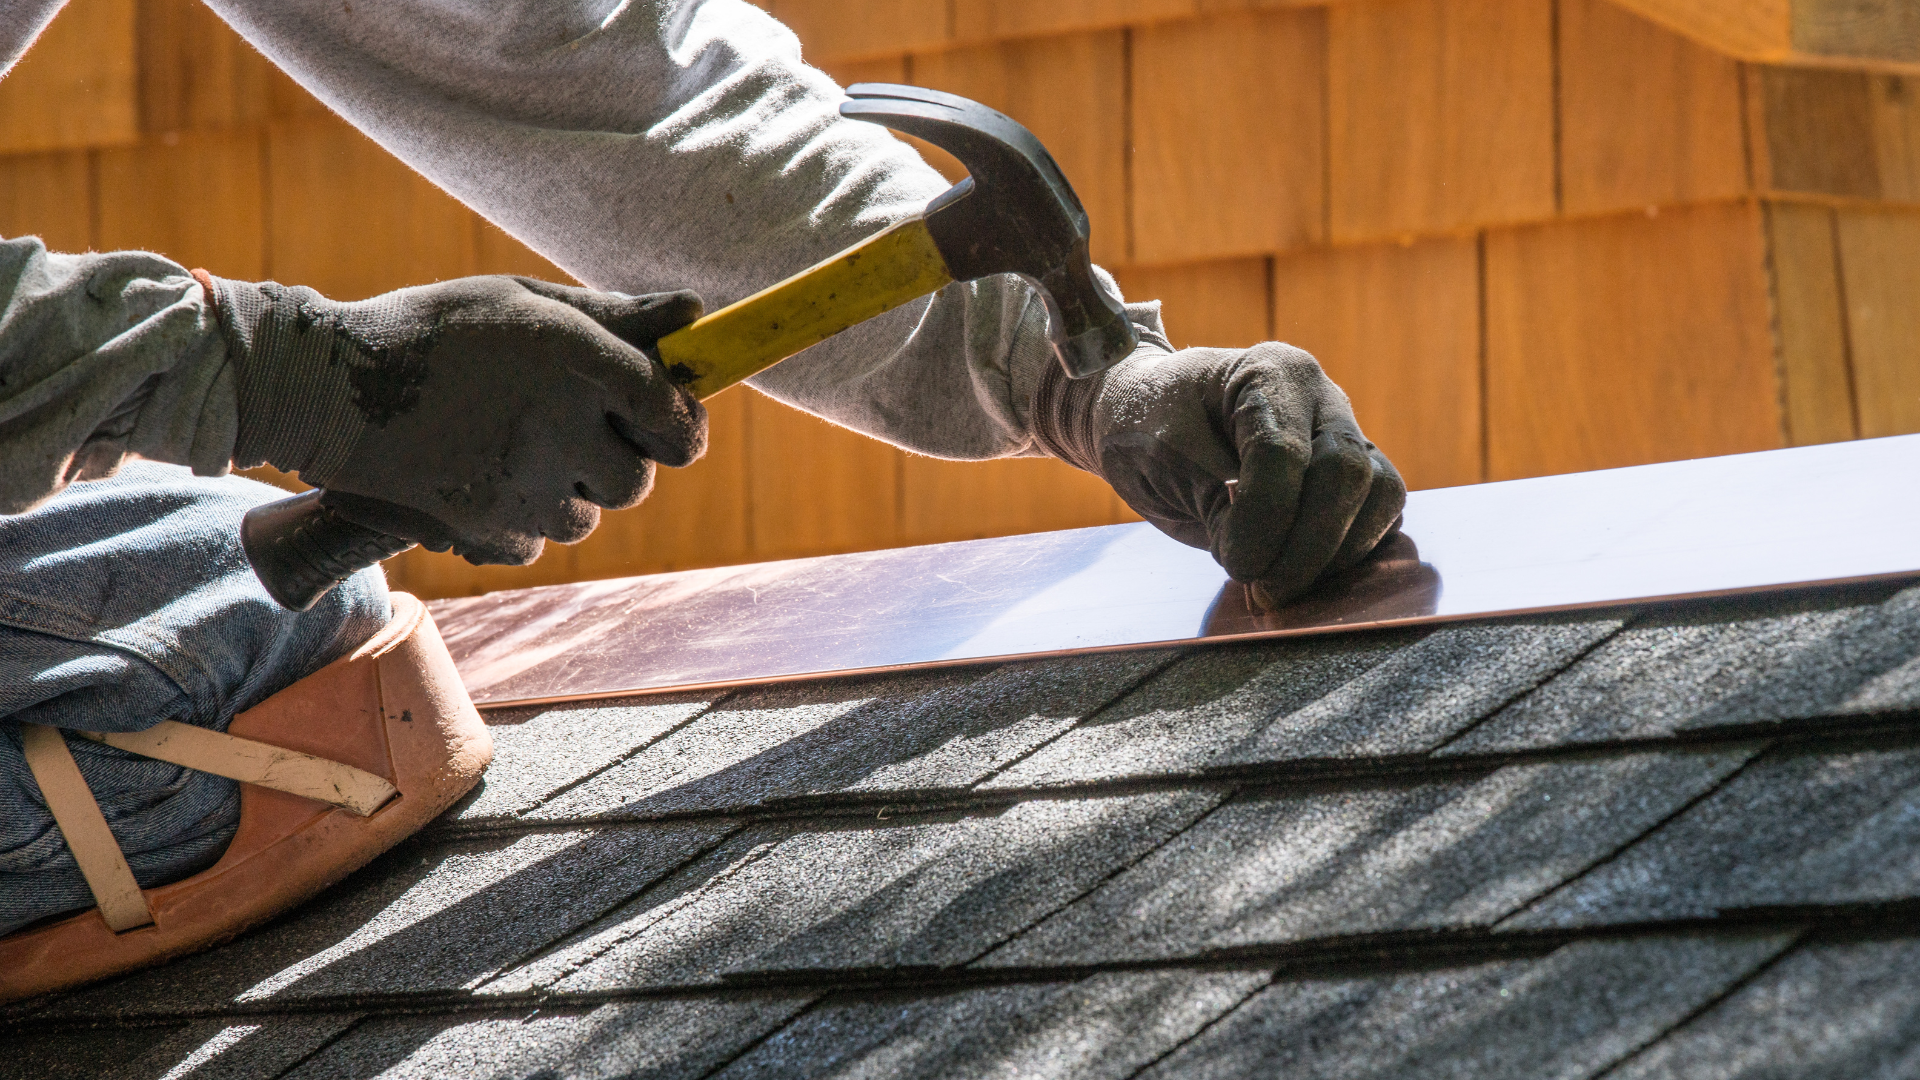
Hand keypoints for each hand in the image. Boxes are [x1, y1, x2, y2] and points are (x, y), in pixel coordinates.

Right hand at [202, 273, 704, 564]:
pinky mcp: (485, 528)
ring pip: (587, 517)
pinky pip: (535, 543)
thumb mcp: (524, 302)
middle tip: (571, 430)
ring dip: (567, 492)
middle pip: (635, 481)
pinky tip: (481, 476)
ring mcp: (521, 486)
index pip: (673, 417)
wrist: (327, 387)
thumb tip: (695, 316)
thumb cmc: (436, 331)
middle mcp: (558, 428)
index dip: (681, 425)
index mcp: (575, 361)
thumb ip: (614, 316)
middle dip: (616, 461)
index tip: (669, 422)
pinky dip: (520, 521)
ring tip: (513, 447)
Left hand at [1032, 341, 1405, 605]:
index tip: (1236, 565)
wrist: (1145, 421)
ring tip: (1281, 582)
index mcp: (1269, 372)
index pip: (1283, 454)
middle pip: (1347, 473)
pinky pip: (1381, 515)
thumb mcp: (1163, 460)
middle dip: (1308, 546)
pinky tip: (1304, 574)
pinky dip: (1349, 553)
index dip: (1264, 521)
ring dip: (1337, 553)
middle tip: (1264, 590)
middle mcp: (1320, 397)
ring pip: (1382, 494)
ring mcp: (1345, 433)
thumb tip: (1268, 559)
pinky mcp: (1354, 475)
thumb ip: (1217, 502)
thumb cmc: (1145, 427)